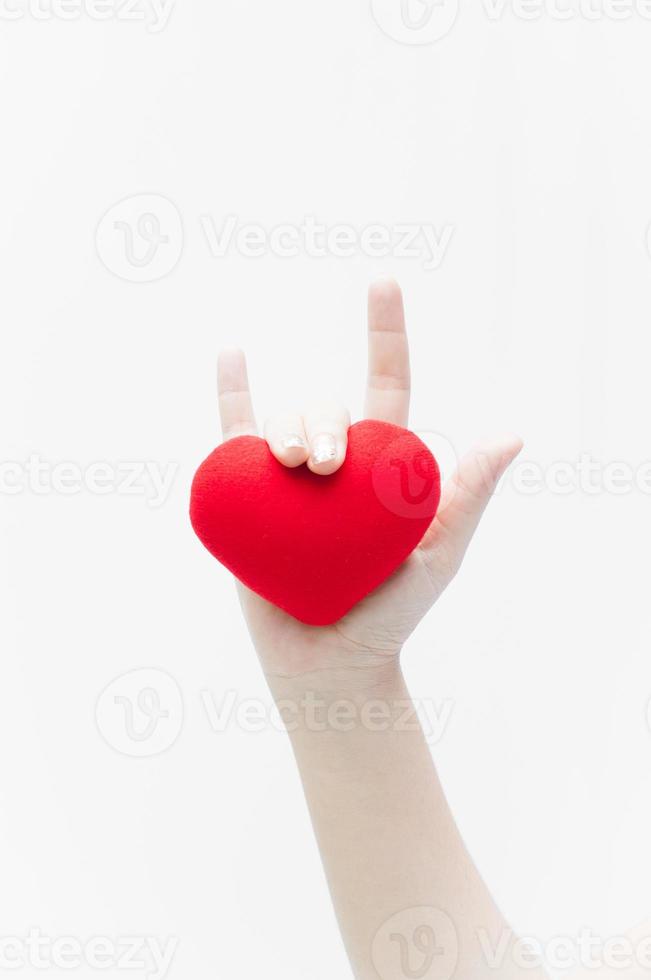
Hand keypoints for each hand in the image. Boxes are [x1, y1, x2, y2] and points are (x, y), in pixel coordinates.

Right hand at [216, 279, 521, 682]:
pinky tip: (232, 354)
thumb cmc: (394, 611)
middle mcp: (338, 462)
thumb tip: (511, 434)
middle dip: (321, 420)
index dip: (385, 330)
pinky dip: (232, 394)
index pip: (388, 382)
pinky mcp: (248, 497)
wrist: (331, 661)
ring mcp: (290, 479)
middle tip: (323, 468)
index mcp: (383, 462)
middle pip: (325, 406)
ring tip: (292, 467)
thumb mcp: (442, 552)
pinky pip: (233, 436)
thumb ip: (470, 495)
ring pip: (281, 421)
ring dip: (285, 426)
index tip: (382, 281)